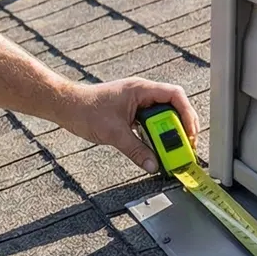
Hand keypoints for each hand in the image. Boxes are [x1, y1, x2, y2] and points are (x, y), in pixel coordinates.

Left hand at [58, 78, 201, 174]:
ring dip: (168, 133)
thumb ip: (136, 150)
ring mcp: (137, 103)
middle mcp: (142, 94)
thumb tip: (153, 165)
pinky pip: (150, 122)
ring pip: (162, 116)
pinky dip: (156, 135)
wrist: (66, 106)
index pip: (175, 95)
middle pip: (173, 108)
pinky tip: (156, 148)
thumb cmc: (86, 110)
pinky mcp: (131, 112)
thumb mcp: (114, 133)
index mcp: (141, 90)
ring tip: (172, 150)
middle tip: (183, 147)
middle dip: (181, 128)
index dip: (187, 114)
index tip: (189, 134)